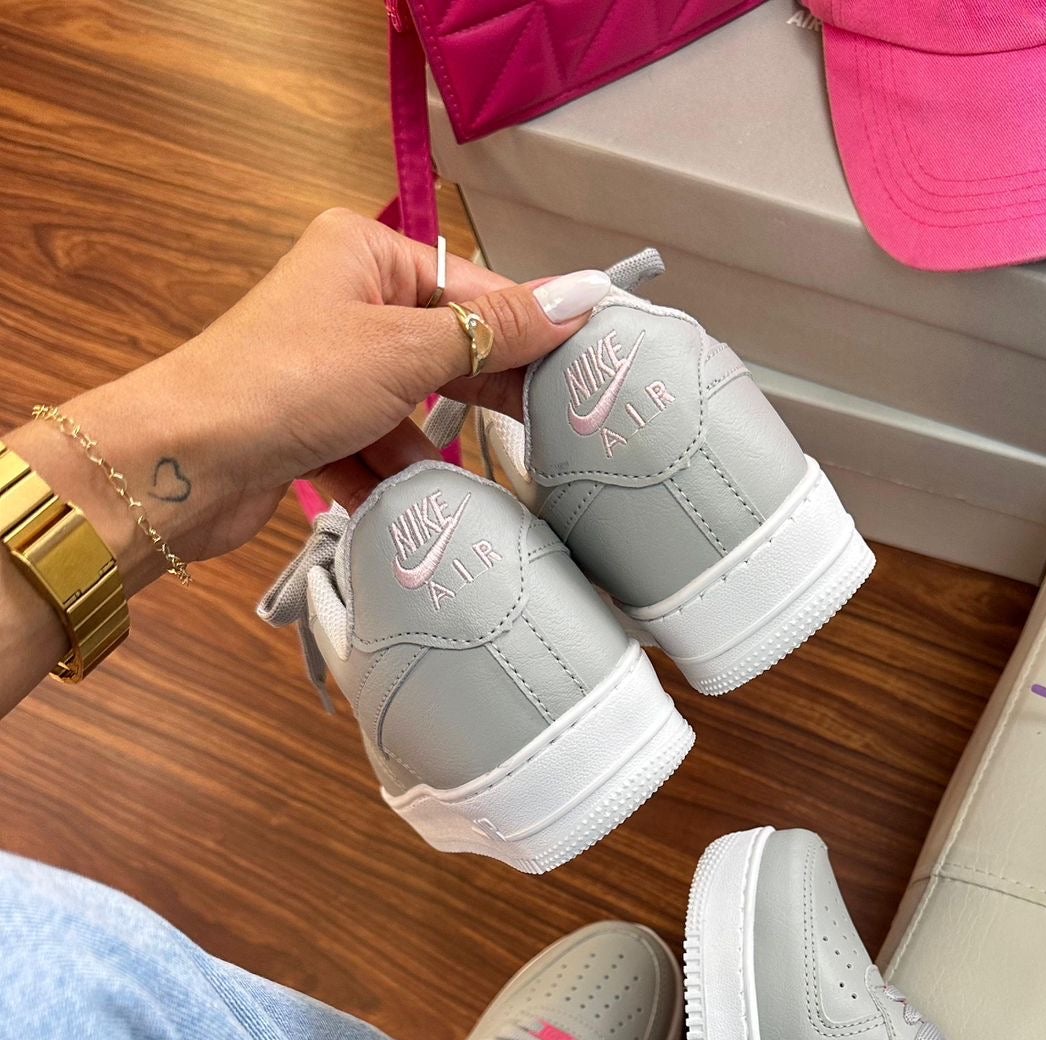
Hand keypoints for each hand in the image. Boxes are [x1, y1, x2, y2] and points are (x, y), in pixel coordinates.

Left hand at [5, 209, 609, 583]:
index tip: (591, 369)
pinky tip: (419, 507)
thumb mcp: (406, 350)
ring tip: (477, 485)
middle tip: (558, 431)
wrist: (182, 462)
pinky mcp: (313, 429)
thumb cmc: (287, 382)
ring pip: (416, 409)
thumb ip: (496, 333)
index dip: (532, 329)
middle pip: (450, 349)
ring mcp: (328, 369)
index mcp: (366, 255)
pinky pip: (379, 451)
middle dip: (489, 394)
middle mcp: (346, 302)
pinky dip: (397, 479)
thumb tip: (582, 297)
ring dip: (435, 450)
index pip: (475, 288)